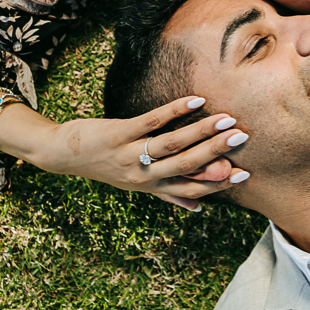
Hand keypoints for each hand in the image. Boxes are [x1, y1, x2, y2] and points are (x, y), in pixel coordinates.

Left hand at [0, 97, 249, 210]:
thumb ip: (169, 194)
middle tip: (241, 138)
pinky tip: (194, 101)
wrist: (65, 156)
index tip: (244, 174)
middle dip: (216, 152)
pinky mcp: (118, 133)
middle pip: (186, 165)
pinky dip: (174, 111)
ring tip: (225, 119)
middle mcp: (143, 175)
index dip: (218, 183)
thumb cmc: (106, 167)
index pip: (191, 188)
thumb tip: (198, 208)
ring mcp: (130, 154)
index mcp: (152, 187)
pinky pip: (150, 121)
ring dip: (201, 131)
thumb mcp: (137, 185)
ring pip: (172, 143)